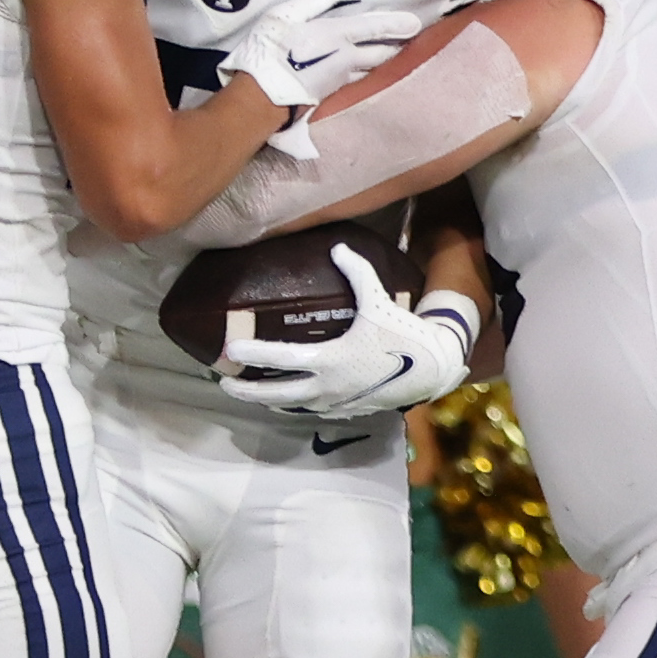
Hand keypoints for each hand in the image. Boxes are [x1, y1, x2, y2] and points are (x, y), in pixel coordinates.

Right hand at [218, 0, 419, 156]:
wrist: (260, 98)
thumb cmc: (268, 53)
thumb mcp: (282, 18)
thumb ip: (310, 2)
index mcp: (336, 35)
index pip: (374, 27)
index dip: (396, 24)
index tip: (417, 24)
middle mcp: (345, 58)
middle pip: (381, 53)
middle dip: (397, 46)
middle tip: (412, 39)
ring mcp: (341, 79)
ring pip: (372, 69)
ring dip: (385, 61)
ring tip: (395, 53)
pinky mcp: (333, 94)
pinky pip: (359, 79)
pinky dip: (368, 72)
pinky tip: (368, 70)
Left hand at [219, 245, 477, 417]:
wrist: (432, 369)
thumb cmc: (403, 334)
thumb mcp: (380, 302)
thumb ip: (358, 273)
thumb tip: (338, 247)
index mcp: (330, 360)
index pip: (282, 359)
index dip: (254, 354)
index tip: (230, 351)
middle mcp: (327, 387)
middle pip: (277, 395)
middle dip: (247, 392)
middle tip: (224, 383)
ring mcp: (336, 403)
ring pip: (293, 407)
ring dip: (269, 401)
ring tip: (250, 393)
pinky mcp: (347, 411)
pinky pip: (313, 411)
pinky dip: (295, 406)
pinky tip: (287, 400)